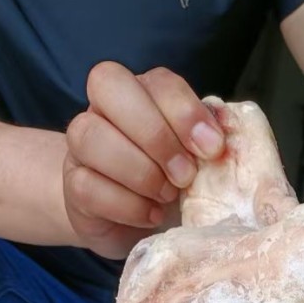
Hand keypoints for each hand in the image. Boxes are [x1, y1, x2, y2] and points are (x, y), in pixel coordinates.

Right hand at [63, 61, 224, 258]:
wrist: (135, 222)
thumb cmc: (172, 185)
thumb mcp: (197, 162)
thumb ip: (210, 142)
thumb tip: (229, 130)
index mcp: (142, 94)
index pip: (156, 80)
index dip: (184, 111)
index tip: (213, 149)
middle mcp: (104, 110)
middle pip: (108, 85)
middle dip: (156, 134)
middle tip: (185, 175)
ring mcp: (82, 147)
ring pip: (90, 136)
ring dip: (139, 172)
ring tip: (167, 197)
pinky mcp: (73, 186)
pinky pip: (87, 186)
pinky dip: (127, 205)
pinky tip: (150, 215)